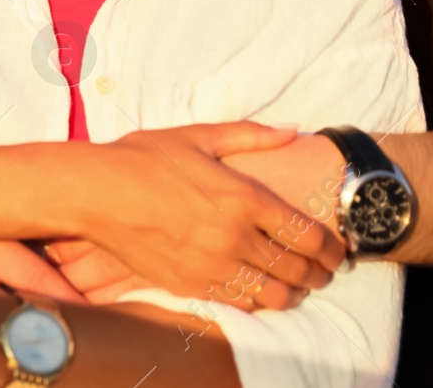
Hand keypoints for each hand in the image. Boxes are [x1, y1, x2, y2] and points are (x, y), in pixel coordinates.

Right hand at [63, 122, 344, 311]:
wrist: (95, 194)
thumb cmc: (143, 158)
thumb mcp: (197, 136)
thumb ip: (249, 134)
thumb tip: (291, 130)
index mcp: (243, 198)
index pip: (307, 235)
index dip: (332, 248)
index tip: (338, 250)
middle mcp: (234, 237)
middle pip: (297, 269)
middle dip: (320, 273)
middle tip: (325, 271)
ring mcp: (212, 266)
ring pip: (272, 295)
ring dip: (292, 291)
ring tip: (295, 284)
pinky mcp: (189, 285)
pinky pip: (238, 303)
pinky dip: (256, 300)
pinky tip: (257, 289)